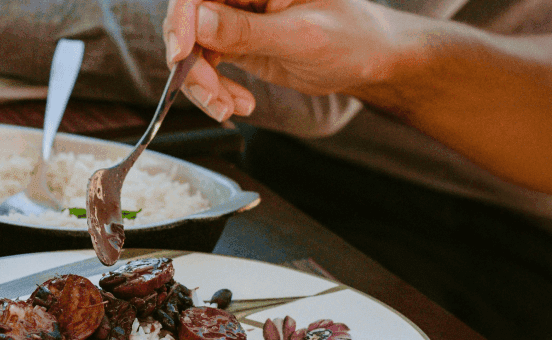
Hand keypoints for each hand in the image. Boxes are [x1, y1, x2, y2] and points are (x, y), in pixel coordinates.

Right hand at [163, 0, 407, 120]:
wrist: (370, 60)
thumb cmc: (351, 38)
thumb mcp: (299, 36)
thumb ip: (245, 30)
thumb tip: (196, 21)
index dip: (181, 21)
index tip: (181, 55)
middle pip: (188, 23)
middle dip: (193, 66)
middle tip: (213, 98)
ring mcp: (234, 18)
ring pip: (192, 50)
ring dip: (204, 86)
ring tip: (229, 108)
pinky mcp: (235, 43)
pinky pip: (206, 67)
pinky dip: (215, 91)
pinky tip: (239, 104)